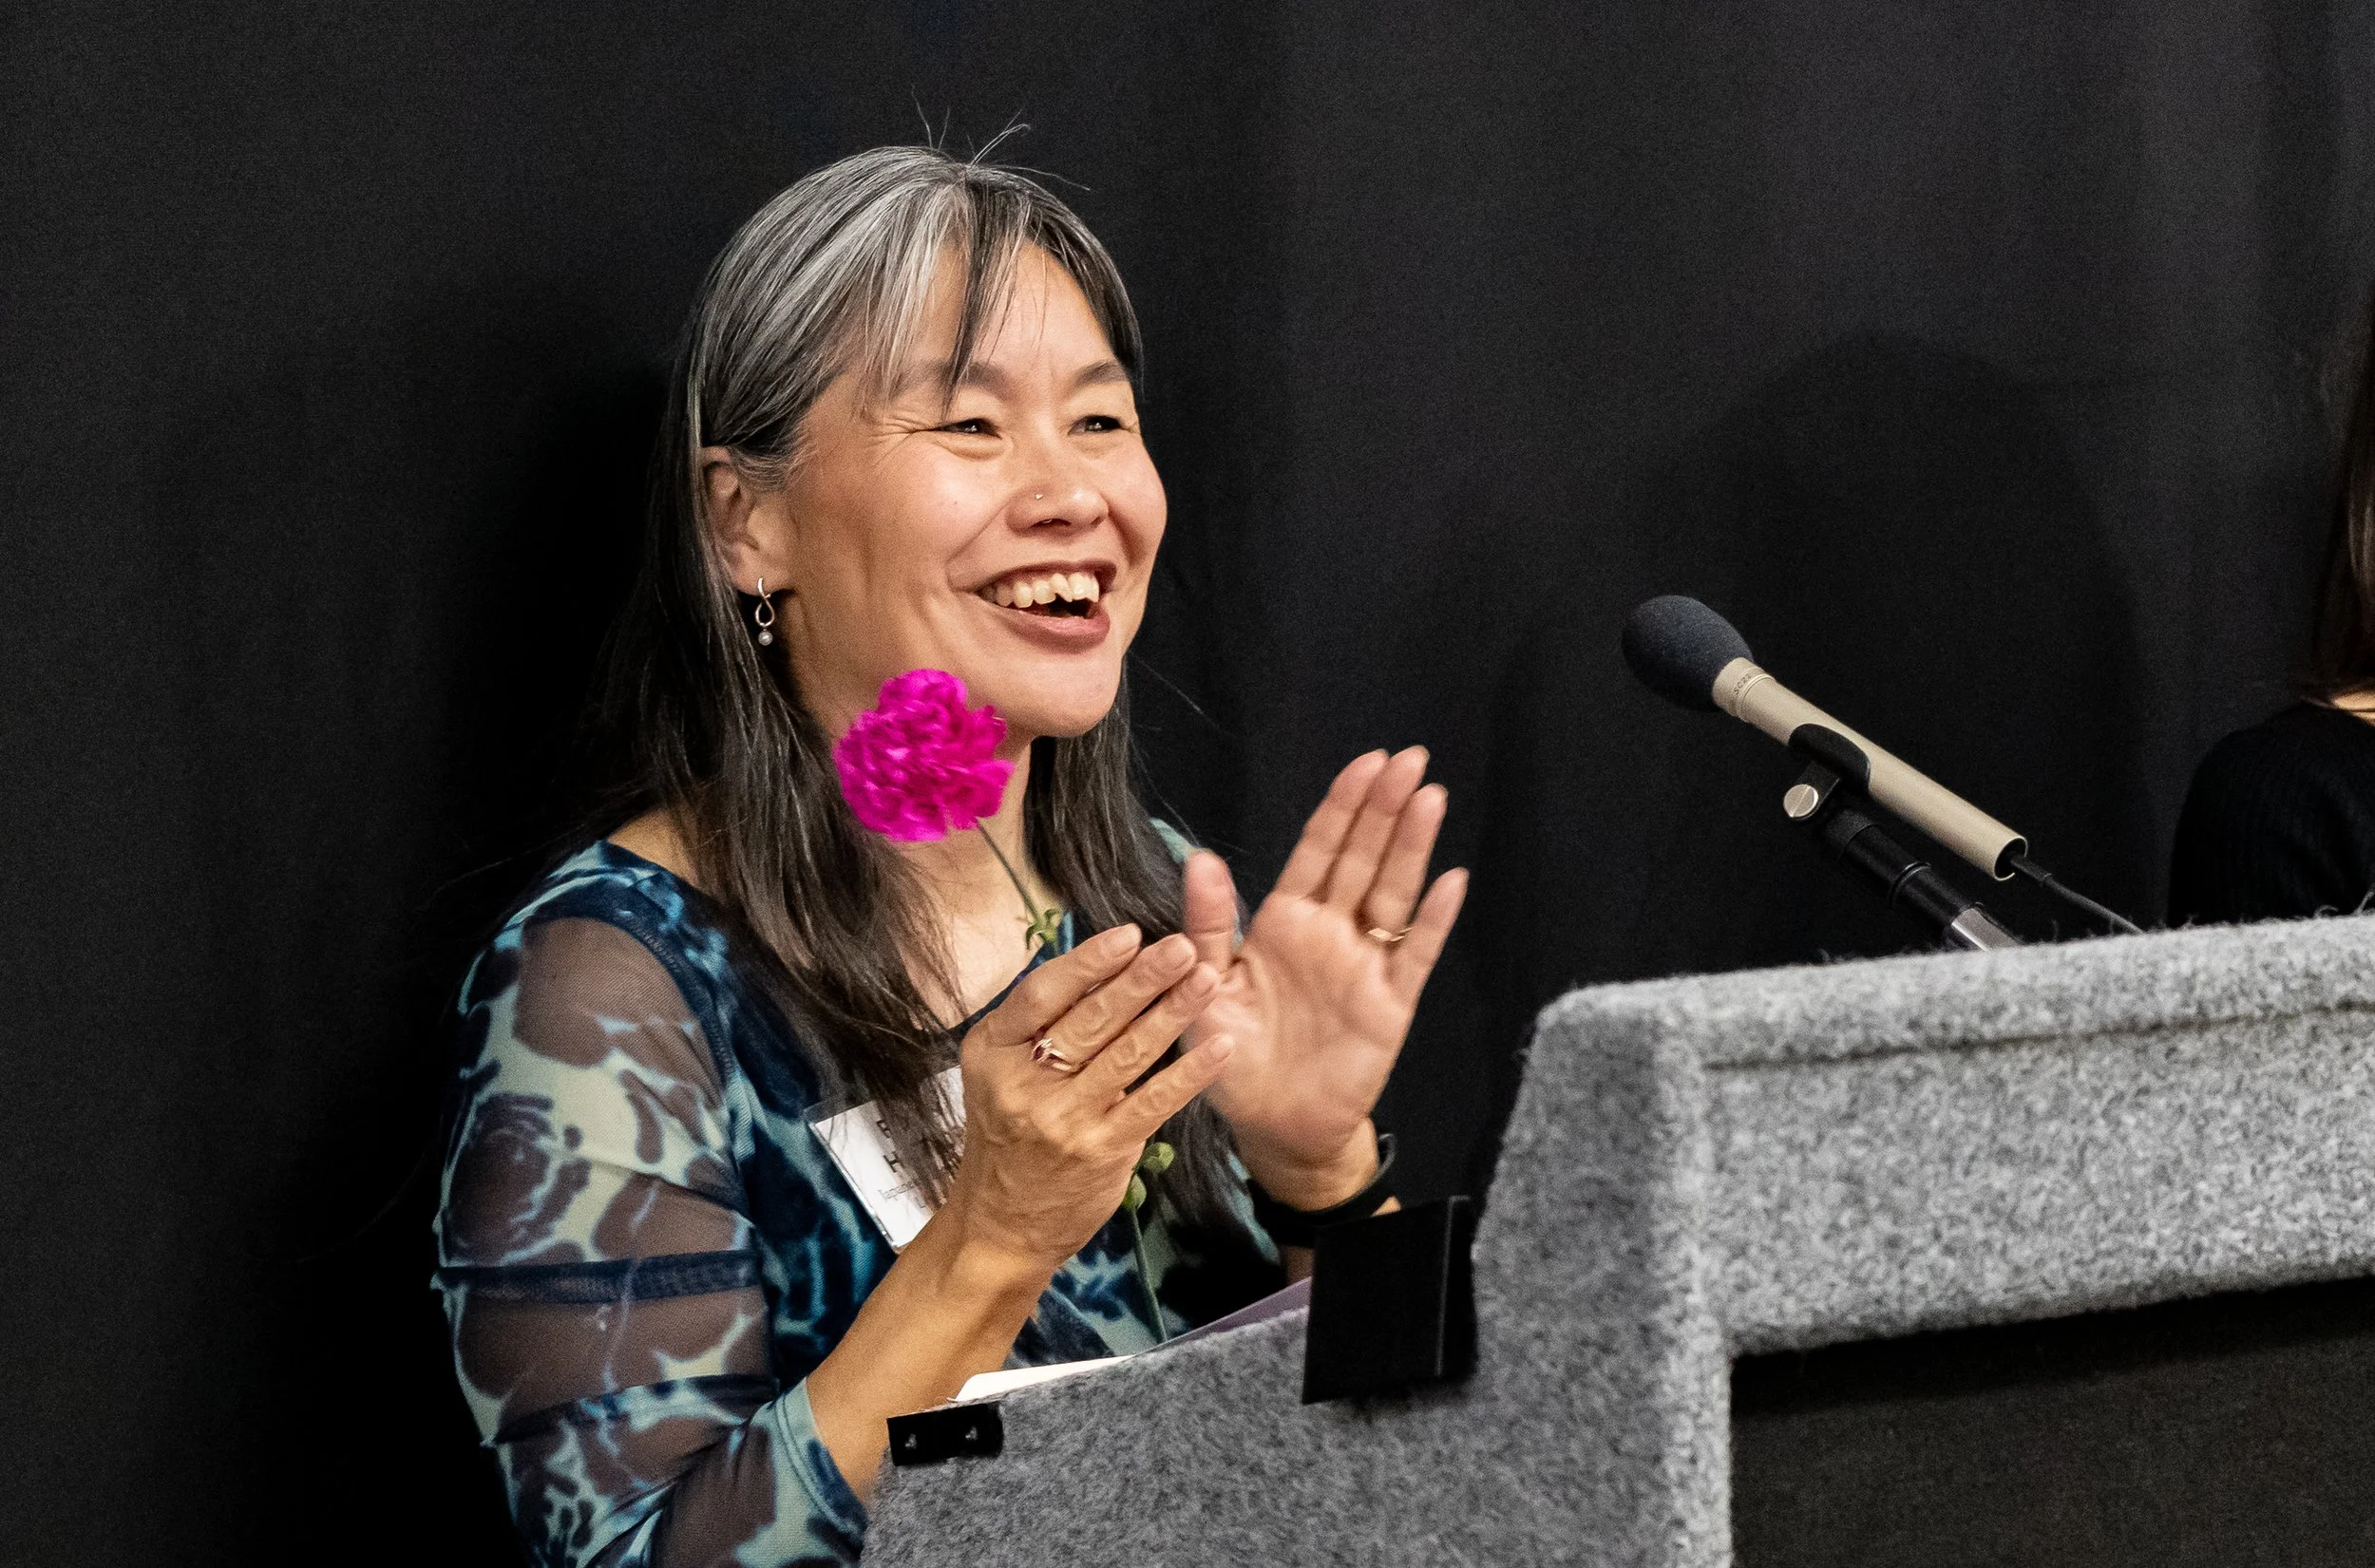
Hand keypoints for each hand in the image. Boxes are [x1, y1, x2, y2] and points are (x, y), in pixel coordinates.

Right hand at [936, 925, 1233, 1277]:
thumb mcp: (1000, 1073)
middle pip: (1090, 1019)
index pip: (1042, 994)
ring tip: (1205, 978)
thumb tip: (1100, 964)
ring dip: (1171, 1012)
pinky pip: (1153, 1100)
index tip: (1129, 934)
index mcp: (993, 1051)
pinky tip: (1218, 1045)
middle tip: (1181, 946)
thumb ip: (1039, 1025)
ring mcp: (1063, 1119)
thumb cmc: (1009, 1135)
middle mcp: (1023, 1082)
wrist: (1000, 1224)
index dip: (1087, 962)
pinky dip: (1189, 1071)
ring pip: (1126, 1053)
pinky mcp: (1100, 1149)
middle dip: (1141, 978)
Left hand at [1185, 748, 1466, 1209]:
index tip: (1366, 764)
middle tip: (1409, 760)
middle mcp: (1330, 933)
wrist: (1273, 1127)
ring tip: (1430, 797)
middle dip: (1385, 808)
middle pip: (1363, 857)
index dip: (1343, 806)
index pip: (1319, 850)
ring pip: (1393, 892)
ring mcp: (1364, 965)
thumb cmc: (1234, 1057)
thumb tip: (1202, 857)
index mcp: (1284, 922)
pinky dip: (1434, 919)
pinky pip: (1415, 953)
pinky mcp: (1390, 1003)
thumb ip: (1208, 926)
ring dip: (1412, 846)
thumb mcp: (1206, 990)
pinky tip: (1452, 881)